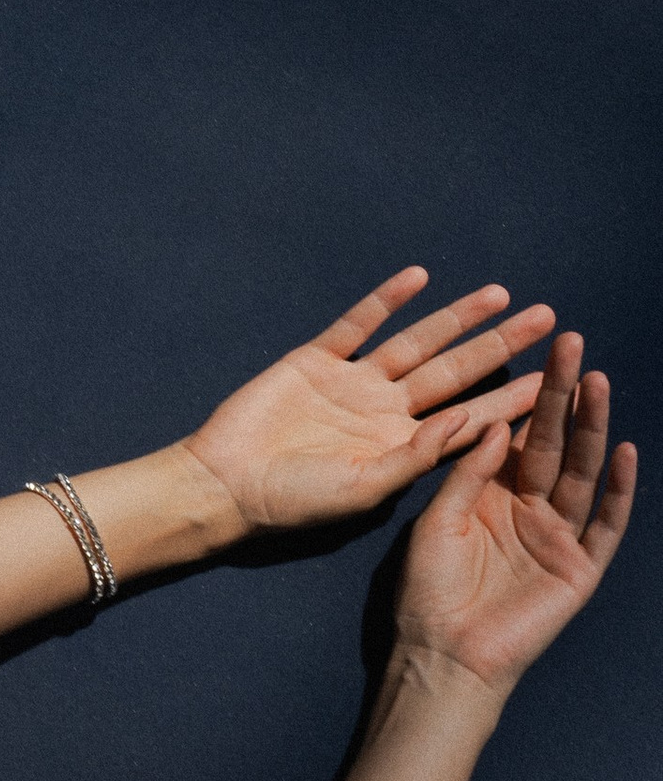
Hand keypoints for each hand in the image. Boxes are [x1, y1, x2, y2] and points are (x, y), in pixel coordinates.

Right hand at [180, 268, 553, 536]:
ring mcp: (351, 382)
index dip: (512, 399)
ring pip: (416, 341)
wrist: (224, 484)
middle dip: (501, 346)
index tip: (555, 382)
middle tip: (548, 319)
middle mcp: (383, 410)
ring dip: (456, 317)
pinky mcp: (315, 360)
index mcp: (400, 447)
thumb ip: (416, 456)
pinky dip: (387, 300)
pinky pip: (358, 324)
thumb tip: (470, 422)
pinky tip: (418, 278)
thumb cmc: (292, 502)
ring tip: (500, 294)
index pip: (469, 416)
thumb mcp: (363, 490)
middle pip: (455, 370)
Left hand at [395, 333, 634, 697]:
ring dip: (591, 427)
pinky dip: (616, 489)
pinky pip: (605, 523)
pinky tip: (624, 452)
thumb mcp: (436, 522)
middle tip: (573, 345)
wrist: (442, 657)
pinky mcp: (580, 568)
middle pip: (553, 442)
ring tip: (597, 381)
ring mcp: (559, 536)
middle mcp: (530, 509)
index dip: (529, 396)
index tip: (539, 351)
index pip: (518, 435)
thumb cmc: (428, 594)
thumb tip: (495, 423)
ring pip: (581, 471)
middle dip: (563, 395)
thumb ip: (465, 474)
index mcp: (492, 495)